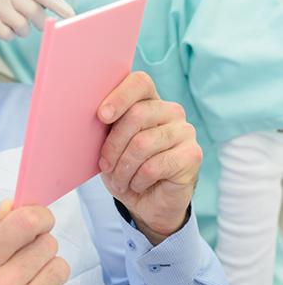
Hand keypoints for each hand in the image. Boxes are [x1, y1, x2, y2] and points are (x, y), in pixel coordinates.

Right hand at [0, 0, 74, 40]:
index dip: (57, 3)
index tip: (71, 15)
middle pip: (33, 11)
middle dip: (40, 22)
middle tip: (38, 25)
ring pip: (22, 26)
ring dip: (23, 30)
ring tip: (15, 23)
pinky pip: (8, 35)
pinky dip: (9, 35)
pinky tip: (3, 27)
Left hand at [97, 72, 201, 244]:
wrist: (147, 202)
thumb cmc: (124, 166)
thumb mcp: (108, 143)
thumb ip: (105, 124)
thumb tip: (90, 112)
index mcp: (148, 100)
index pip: (139, 82)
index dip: (120, 96)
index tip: (101, 116)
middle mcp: (170, 110)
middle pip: (137, 114)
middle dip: (114, 144)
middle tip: (104, 165)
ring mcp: (184, 131)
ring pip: (143, 143)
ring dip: (123, 168)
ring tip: (118, 180)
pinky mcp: (192, 154)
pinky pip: (155, 165)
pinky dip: (138, 179)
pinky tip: (136, 184)